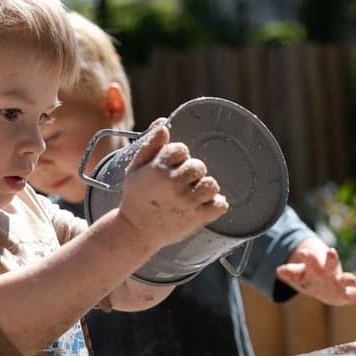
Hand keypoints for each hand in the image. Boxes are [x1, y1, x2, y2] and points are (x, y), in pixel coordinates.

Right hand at [119, 120, 228, 246]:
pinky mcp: (198, 219)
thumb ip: (150, 145)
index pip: (181, 149)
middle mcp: (174, 184)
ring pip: (212, 185)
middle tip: (182, 181)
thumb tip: (164, 124)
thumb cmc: (136, 197)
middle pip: (199, 166)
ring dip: (204, 187)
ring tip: (193, 193)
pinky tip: (204, 204)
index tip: (171, 166)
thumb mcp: (135, 168)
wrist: (135, 232)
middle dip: (192, 171)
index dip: (178, 156)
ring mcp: (188, 203)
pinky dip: (216, 204)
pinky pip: (220, 205)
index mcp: (158, 169)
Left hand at [276, 237, 355, 306]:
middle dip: (331, 260)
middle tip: (331, 251)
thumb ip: (290, 273)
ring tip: (352, 280)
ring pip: (346, 279)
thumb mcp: (299, 276)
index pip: (311, 260)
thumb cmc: (311, 278)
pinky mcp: (348, 294)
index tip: (303, 252)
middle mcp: (330, 273)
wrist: (325, 286)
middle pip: (330, 265)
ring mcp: (340, 283)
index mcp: (316, 268)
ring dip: (349, 279)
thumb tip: (278, 271)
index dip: (307, 257)